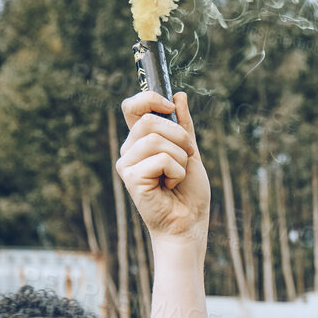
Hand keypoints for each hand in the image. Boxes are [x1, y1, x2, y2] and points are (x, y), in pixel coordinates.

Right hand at [116, 90, 209, 249]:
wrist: (190, 222)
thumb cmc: (190, 192)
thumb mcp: (190, 152)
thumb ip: (183, 126)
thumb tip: (178, 96)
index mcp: (141, 140)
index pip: (132, 107)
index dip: (149, 99)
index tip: (169, 105)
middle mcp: (129, 150)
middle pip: (149, 121)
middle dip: (179, 137)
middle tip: (187, 158)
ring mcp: (127, 163)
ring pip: (155, 140)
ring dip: (180, 158)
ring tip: (178, 176)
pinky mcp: (131, 178)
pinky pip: (160, 159)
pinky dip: (176, 172)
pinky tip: (171, 186)